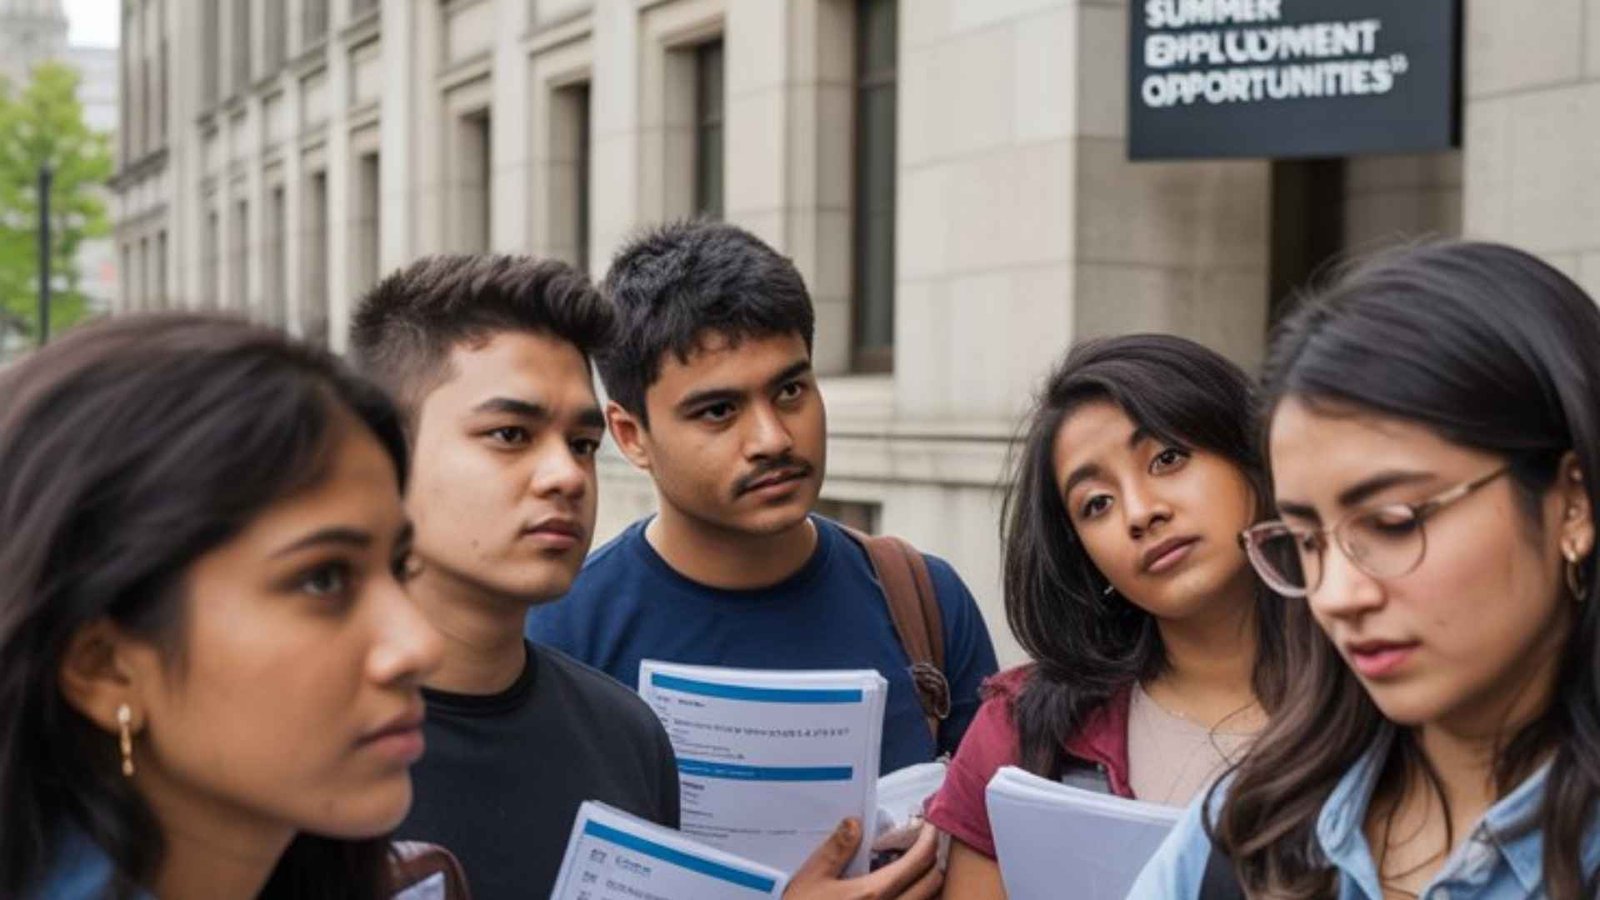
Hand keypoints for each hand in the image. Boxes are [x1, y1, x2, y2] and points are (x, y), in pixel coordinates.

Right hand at [783, 818, 942, 899]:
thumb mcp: (812, 877)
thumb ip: (837, 849)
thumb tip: (855, 823)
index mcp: (874, 893)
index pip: (919, 861)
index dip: (930, 839)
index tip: (930, 825)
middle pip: (933, 883)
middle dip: (936, 858)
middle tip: (926, 842)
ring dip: (929, 882)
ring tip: (916, 866)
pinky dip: (916, 898)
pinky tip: (901, 890)